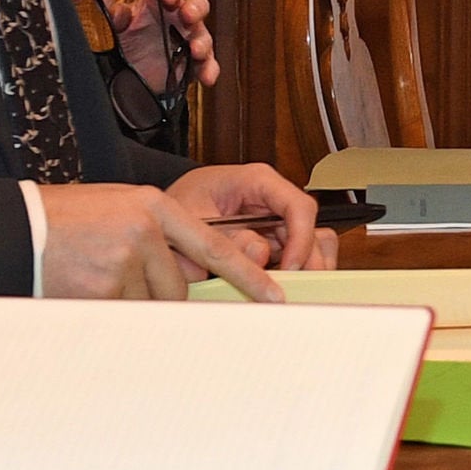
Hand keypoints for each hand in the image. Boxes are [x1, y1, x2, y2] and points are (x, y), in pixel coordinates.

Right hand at [36, 183, 287, 301]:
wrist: (15, 227)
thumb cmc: (69, 218)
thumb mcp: (121, 208)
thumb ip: (159, 233)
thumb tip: (190, 271)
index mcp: (156, 206)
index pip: (216, 246)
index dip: (248, 275)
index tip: (275, 297)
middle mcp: (145, 232)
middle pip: (179, 287)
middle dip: (162, 295)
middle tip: (122, 277)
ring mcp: (123, 262)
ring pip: (149, 304)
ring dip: (129, 301)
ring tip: (95, 274)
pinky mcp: (100, 289)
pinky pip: (120, 313)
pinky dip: (106, 309)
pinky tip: (83, 286)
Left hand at [120, 0, 218, 95]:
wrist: (126, 78)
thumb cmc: (124, 44)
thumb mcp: (115, 27)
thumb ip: (116, 17)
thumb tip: (120, 12)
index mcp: (158, 5)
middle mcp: (177, 21)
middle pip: (197, 6)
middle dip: (196, 9)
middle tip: (188, 15)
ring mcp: (187, 42)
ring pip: (204, 36)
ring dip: (202, 42)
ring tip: (195, 50)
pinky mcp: (192, 65)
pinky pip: (207, 65)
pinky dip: (208, 70)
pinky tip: (206, 76)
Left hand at [165, 163, 337, 274]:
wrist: (160, 212)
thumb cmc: (175, 205)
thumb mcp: (191, 220)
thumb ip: (224, 238)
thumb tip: (259, 254)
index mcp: (257, 181)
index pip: (298, 205)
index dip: (302, 238)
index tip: (292, 266)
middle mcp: (272, 199)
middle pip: (309, 228)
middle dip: (305, 260)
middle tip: (292, 287)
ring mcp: (274, 220)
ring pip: (310, 243)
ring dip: (303, 267)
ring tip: (287, 289)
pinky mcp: (271, 239)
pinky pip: (296, 254)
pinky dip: (293, 270)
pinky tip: (278, 285)